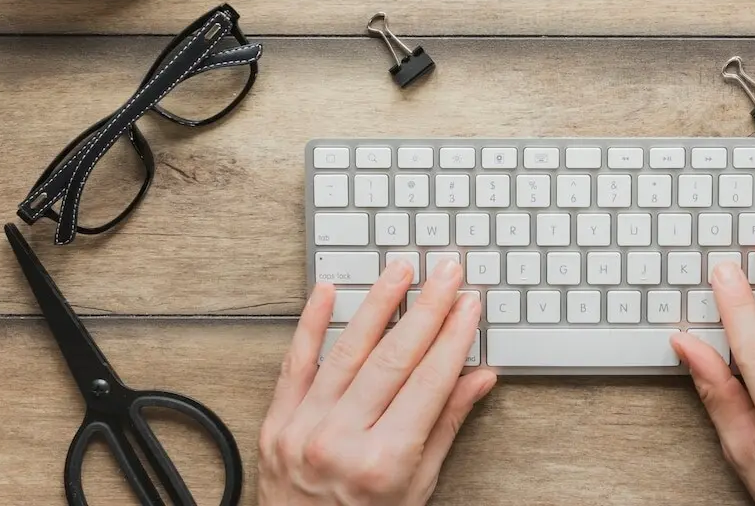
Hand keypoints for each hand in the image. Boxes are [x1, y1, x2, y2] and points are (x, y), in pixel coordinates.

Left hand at [259, 260, 496, 504]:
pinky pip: (294, 364)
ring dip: (377, 304)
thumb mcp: (417, 488)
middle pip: (393, 359)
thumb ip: (444, 427)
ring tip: (400, 270)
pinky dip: (311, 325)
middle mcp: (340, 443)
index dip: (453, 338)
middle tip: (445, 273)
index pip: (429, 383)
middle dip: (426, 309)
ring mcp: (303, 430)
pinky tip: (326, 292)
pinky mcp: (276, 423)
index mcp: (383, 464)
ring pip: (348, 351)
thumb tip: (478, 378)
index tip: (469, 305)